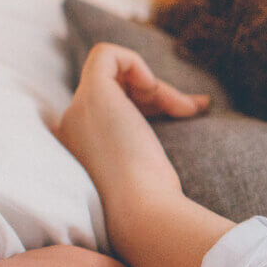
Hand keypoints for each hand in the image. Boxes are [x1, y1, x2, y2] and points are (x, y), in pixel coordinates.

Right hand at [56, 43, 207, 208]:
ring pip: (116, 73)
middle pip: (118, 89)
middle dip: (159, 93)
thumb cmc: (155, 201)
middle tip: (193, 109)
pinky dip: (137, 63)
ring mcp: (79, 110)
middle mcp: (73, 125)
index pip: (114, 107)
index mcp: (84, 145)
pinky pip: (107, 54)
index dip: (149, 104)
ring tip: (186, 109)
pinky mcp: (93, 94)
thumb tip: (191, 108)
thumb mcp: (152, 168)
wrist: (142, 212)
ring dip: (159, 87)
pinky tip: (155, 90)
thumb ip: (152, 143)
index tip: (183, 113)